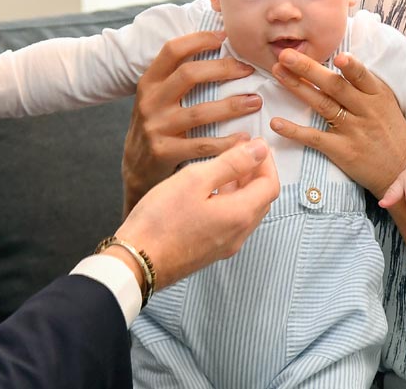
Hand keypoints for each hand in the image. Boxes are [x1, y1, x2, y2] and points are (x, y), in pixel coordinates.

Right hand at [114, 138, 279, 289]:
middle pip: (262, 199)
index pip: (270, 184)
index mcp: (240, 215)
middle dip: (257, 172)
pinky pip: (232, 221)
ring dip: (244, 186)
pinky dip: (231, 200)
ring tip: (227, 165)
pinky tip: (212, 189)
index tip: (255, 144)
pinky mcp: (210, 250)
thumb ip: (232, 163)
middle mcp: (238, 234)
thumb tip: (260, 149)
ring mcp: (225, 245)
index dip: (266, 161)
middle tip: (243, 151)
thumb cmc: (161, 219)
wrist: (135, 262)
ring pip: (247, 210)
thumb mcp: (196, 179)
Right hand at [122, 31, 262, 214]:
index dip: (199, 39)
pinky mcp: (164, 152)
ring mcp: (156, 127)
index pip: (172, 50)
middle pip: (189, 74)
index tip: (225, 37)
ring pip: (199, 112)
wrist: (136, 168)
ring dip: (232, 106)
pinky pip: (201, 145)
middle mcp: (150, 101)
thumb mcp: (158, 96)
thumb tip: (217, 44)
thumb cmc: (158, 124)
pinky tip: (244, 138)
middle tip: (248, 69)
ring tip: (255, 101)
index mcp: (149, 81)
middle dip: (223, 69)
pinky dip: (226, 142)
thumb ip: (178, 76)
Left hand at [269, 49, 405, 197]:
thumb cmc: (390, 129)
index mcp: (377, 94)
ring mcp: (353, 131)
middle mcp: (366, 110)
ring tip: (278, 73)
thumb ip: (363, 84)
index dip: (351, 67)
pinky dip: (294, 131)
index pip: (362, 76)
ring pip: (322, 105)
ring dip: (297, 87)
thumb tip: (338, 58)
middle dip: (308, 68)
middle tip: (286, 54)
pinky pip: (315, 138)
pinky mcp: (342, 151)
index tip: (337, 55)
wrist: (403, 168)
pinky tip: (276, 123)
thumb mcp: (385, 102)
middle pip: (335, 86)